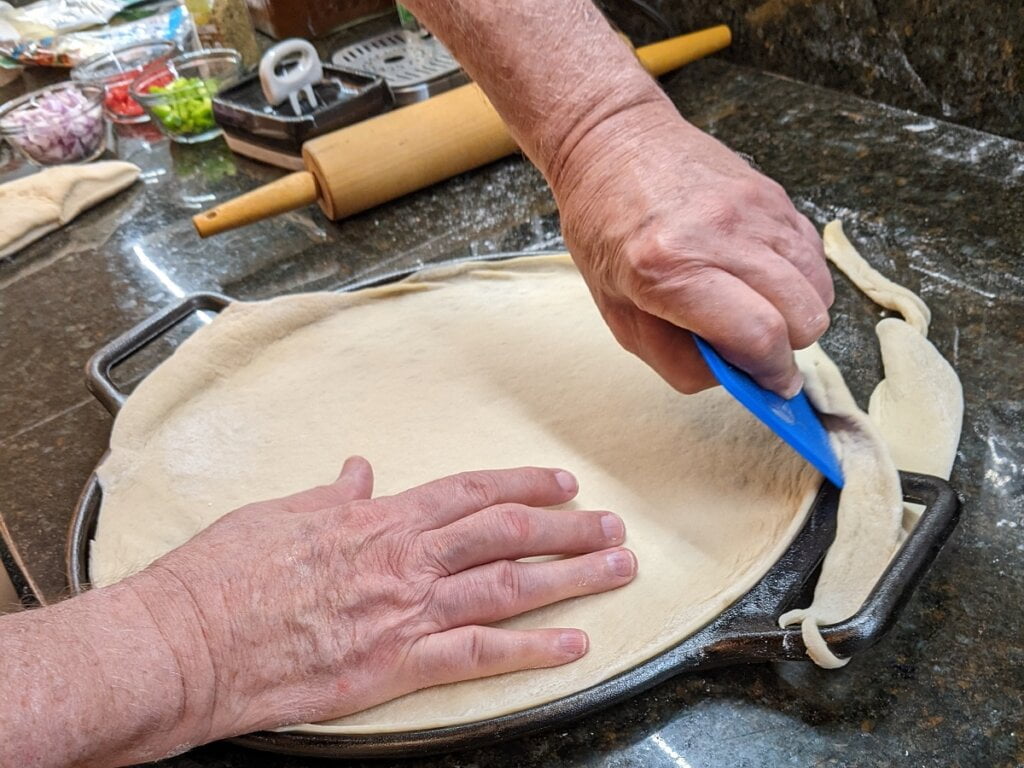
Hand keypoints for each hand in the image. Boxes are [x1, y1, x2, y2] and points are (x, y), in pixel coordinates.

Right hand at [128, 458, 634, 744]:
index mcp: (377, 519)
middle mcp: (403, 560)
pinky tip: (574, 645)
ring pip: (508, 587)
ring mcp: (405, 613)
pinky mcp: (395, 666)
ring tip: (617, 569)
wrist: (186, 641)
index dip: (522, 484)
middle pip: (505, 534)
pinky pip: (480, 656)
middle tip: (612, 526)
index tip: (560, 484)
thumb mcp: (279, 514)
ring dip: (571, 577)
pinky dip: (532, 650)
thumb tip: (359, 472)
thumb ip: (332, 495)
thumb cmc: (223, 574)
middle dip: (567, 529)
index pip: (469, 492)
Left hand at [552, 100, 833, 396]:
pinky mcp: (773, 193)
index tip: (773, 387)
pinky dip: (799, 278)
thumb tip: (737, 378)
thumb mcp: (619, 315)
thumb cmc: (604, 232)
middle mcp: (720, 234)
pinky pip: (813, 255)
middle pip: (803, 316)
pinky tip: (761, 276)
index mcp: (669, 269)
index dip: (773, 374)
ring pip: (818, 287)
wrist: (612, 143)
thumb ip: (678, 359)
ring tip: (757, 308)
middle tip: (757, 348)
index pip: (759, 335)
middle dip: (788, 347)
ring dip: (798, 312)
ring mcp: (754, 208)